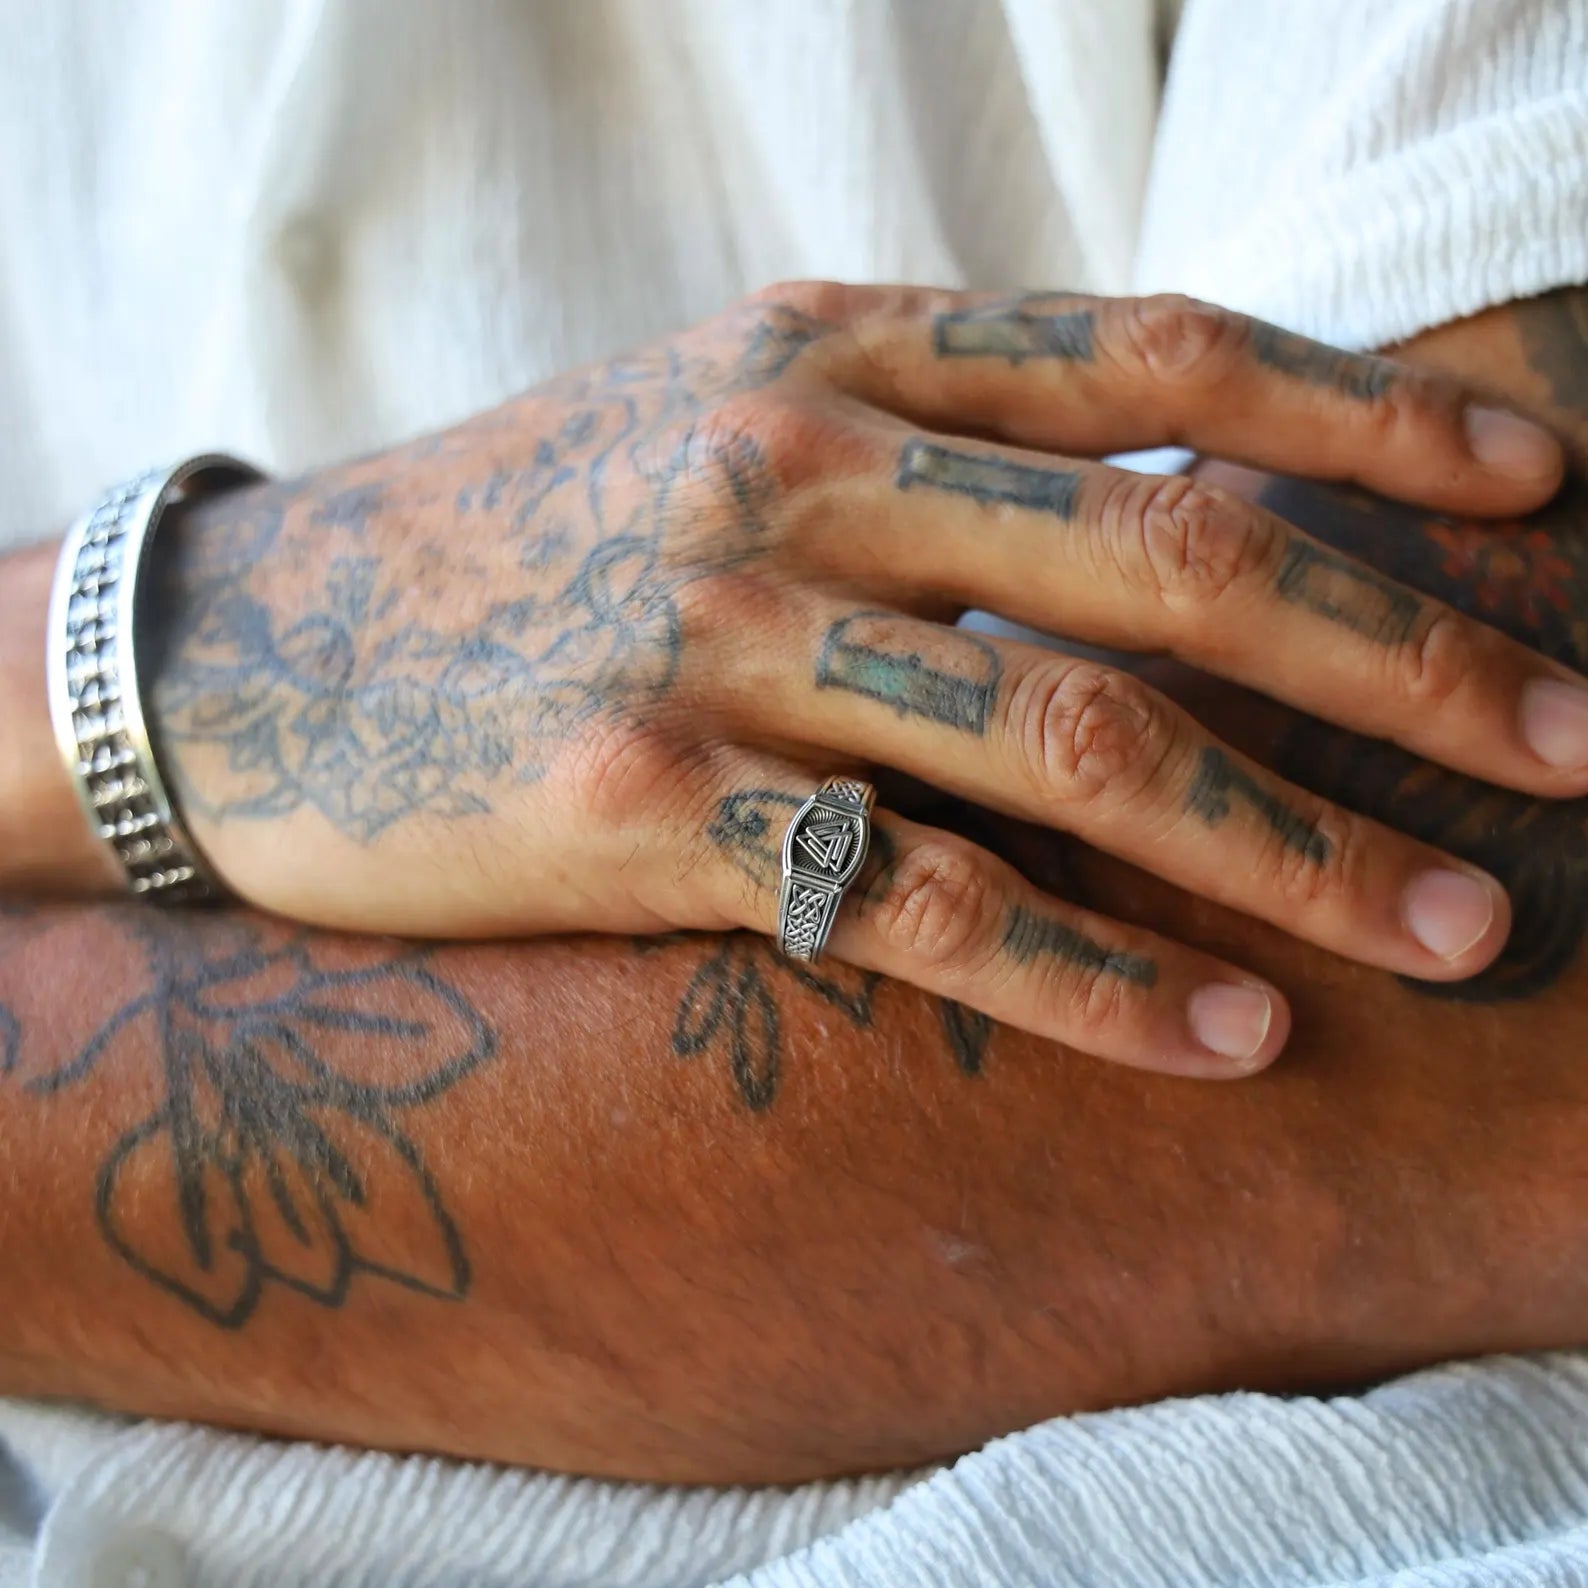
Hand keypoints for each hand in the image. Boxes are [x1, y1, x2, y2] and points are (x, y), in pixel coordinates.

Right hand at [137, 284, 1587, 1077]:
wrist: (262, 646)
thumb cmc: (520, 538)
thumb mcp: (718, 425)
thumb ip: (924, 447)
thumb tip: (1153, 504)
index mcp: (829, 351)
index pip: (1152, 358)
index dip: (1363, 414)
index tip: (1528, 484)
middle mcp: (791, 466)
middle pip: (1168, 558)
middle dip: (1398, 653)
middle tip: (1567, 740)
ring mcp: (719, 634)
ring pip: (1075, 740)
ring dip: (1292, 845)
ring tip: (1452, 931)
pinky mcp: (646, 802)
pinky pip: (925, 902)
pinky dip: (1096, 977)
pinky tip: (1227, 1038)